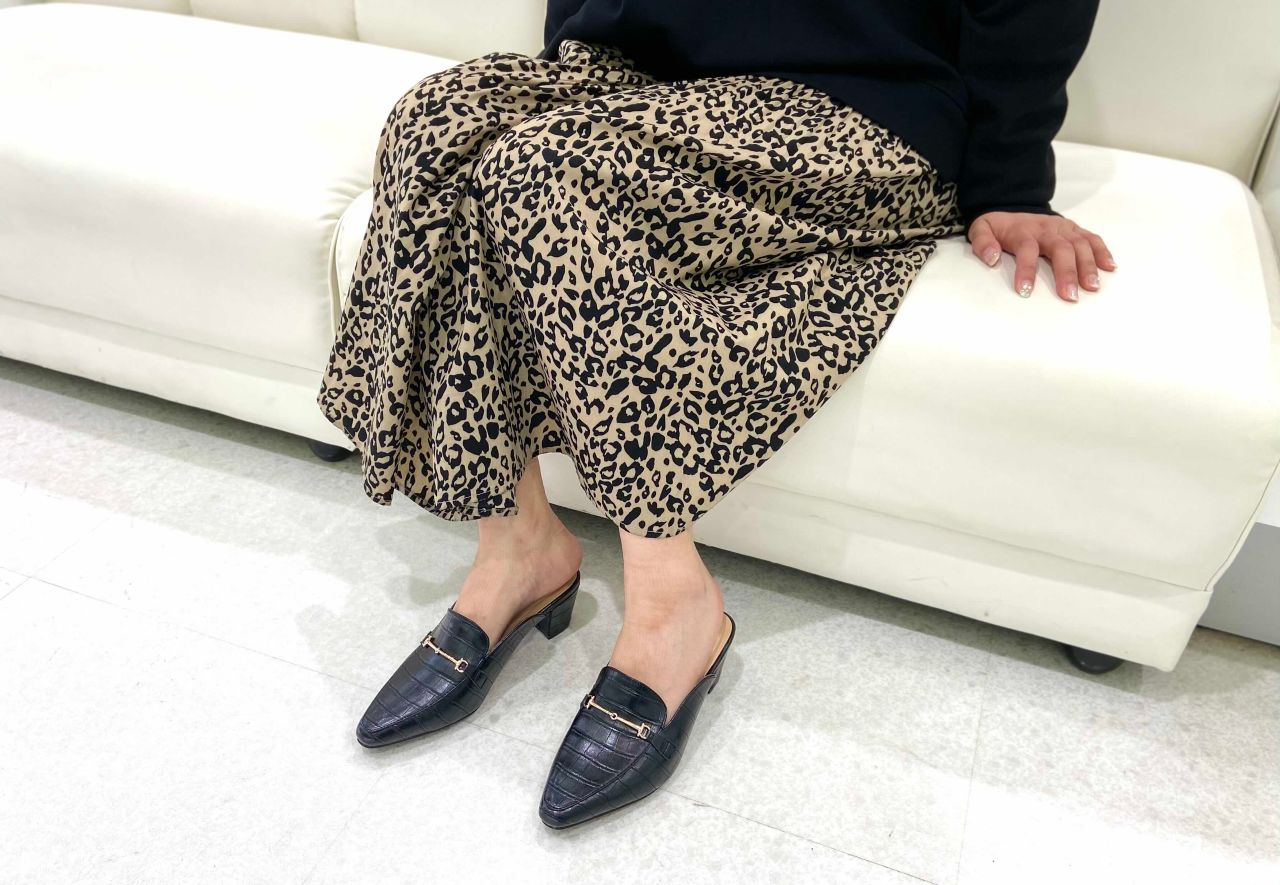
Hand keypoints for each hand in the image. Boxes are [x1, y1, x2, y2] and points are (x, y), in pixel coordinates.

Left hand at [967, 211, 1116, 301]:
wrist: (1015, 207)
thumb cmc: (999, 227)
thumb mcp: (981, 229)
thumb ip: (983, 243)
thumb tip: (992, 258)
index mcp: (1023, 231)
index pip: (1026, 249)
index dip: (1026, 269)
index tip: (1025, 291)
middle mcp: (1047, 229)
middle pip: (1061, 248)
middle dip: (1066, 273)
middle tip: (1070, 296)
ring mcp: (1064, 228)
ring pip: (1080, 245)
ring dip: (1088, 266)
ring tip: (1093, 287)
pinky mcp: (1075, 230)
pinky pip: (1092, 239)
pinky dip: (1102, 252)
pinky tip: (1110, 268)